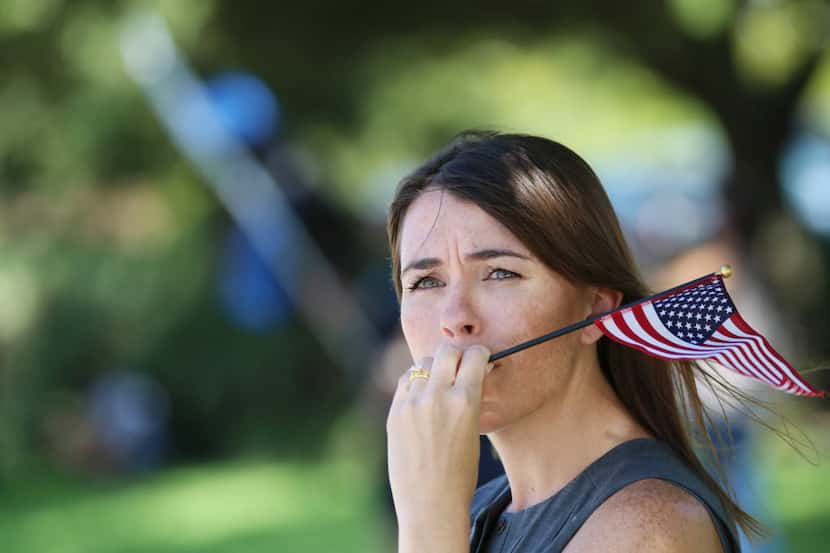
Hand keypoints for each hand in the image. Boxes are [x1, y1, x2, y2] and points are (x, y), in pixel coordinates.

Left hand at [386, 344, 492, 550]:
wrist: (430, 503)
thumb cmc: (460, 473)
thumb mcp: (474, 431)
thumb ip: (470, 398)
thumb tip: (472, 372)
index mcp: (464, 401)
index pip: (473, 356)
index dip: (479, 355)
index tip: (480, 358)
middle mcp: (436, 396)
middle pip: (446, 352)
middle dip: (456, 356)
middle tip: (459, 366)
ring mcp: (412, 403)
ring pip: (423, 364)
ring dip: (433, 369)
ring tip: (439, 384)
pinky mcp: (395, 413)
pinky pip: (406, 382)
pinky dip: (415, 382)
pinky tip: (422, 395)